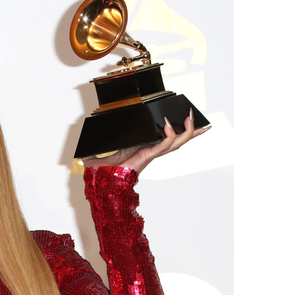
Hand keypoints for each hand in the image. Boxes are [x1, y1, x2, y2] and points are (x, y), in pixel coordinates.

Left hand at [82, 110, 210, 173]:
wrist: (98, 176)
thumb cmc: (102, 162)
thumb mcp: (109, 142)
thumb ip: (111, 132)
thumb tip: (103, 120)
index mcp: (144, 146)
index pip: (165, 137)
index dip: (178, 130)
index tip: (188, 120)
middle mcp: (150, 150)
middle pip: (177, 140)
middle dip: (190, 130)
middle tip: (196, 117)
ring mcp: (150, 153)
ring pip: (175, 143)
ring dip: (186, 132)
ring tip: (191, 120)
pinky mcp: (146, 156)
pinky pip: (162, 145)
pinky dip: (168, 136)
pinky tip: (169, 126)